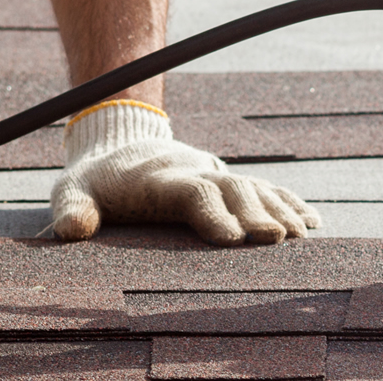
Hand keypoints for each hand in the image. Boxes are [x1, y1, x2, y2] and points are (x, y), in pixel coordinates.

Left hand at [48, 101, 319, 244]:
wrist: (121, 142)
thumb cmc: (94, 181)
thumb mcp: (70, 191)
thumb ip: (72, 209)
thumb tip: (72, 232)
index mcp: (158, 179)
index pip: (191, 191)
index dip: (212, 213)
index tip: (232, 240)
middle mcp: (194, 172)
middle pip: (233, 188)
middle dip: (257, 212)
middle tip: (276, 240)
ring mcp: (215, 174)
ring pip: (255, 187)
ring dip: (280, 210)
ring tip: (301, 236)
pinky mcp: (229, 180)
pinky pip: (267, 188)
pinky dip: (290, 203)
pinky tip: (313, 222)